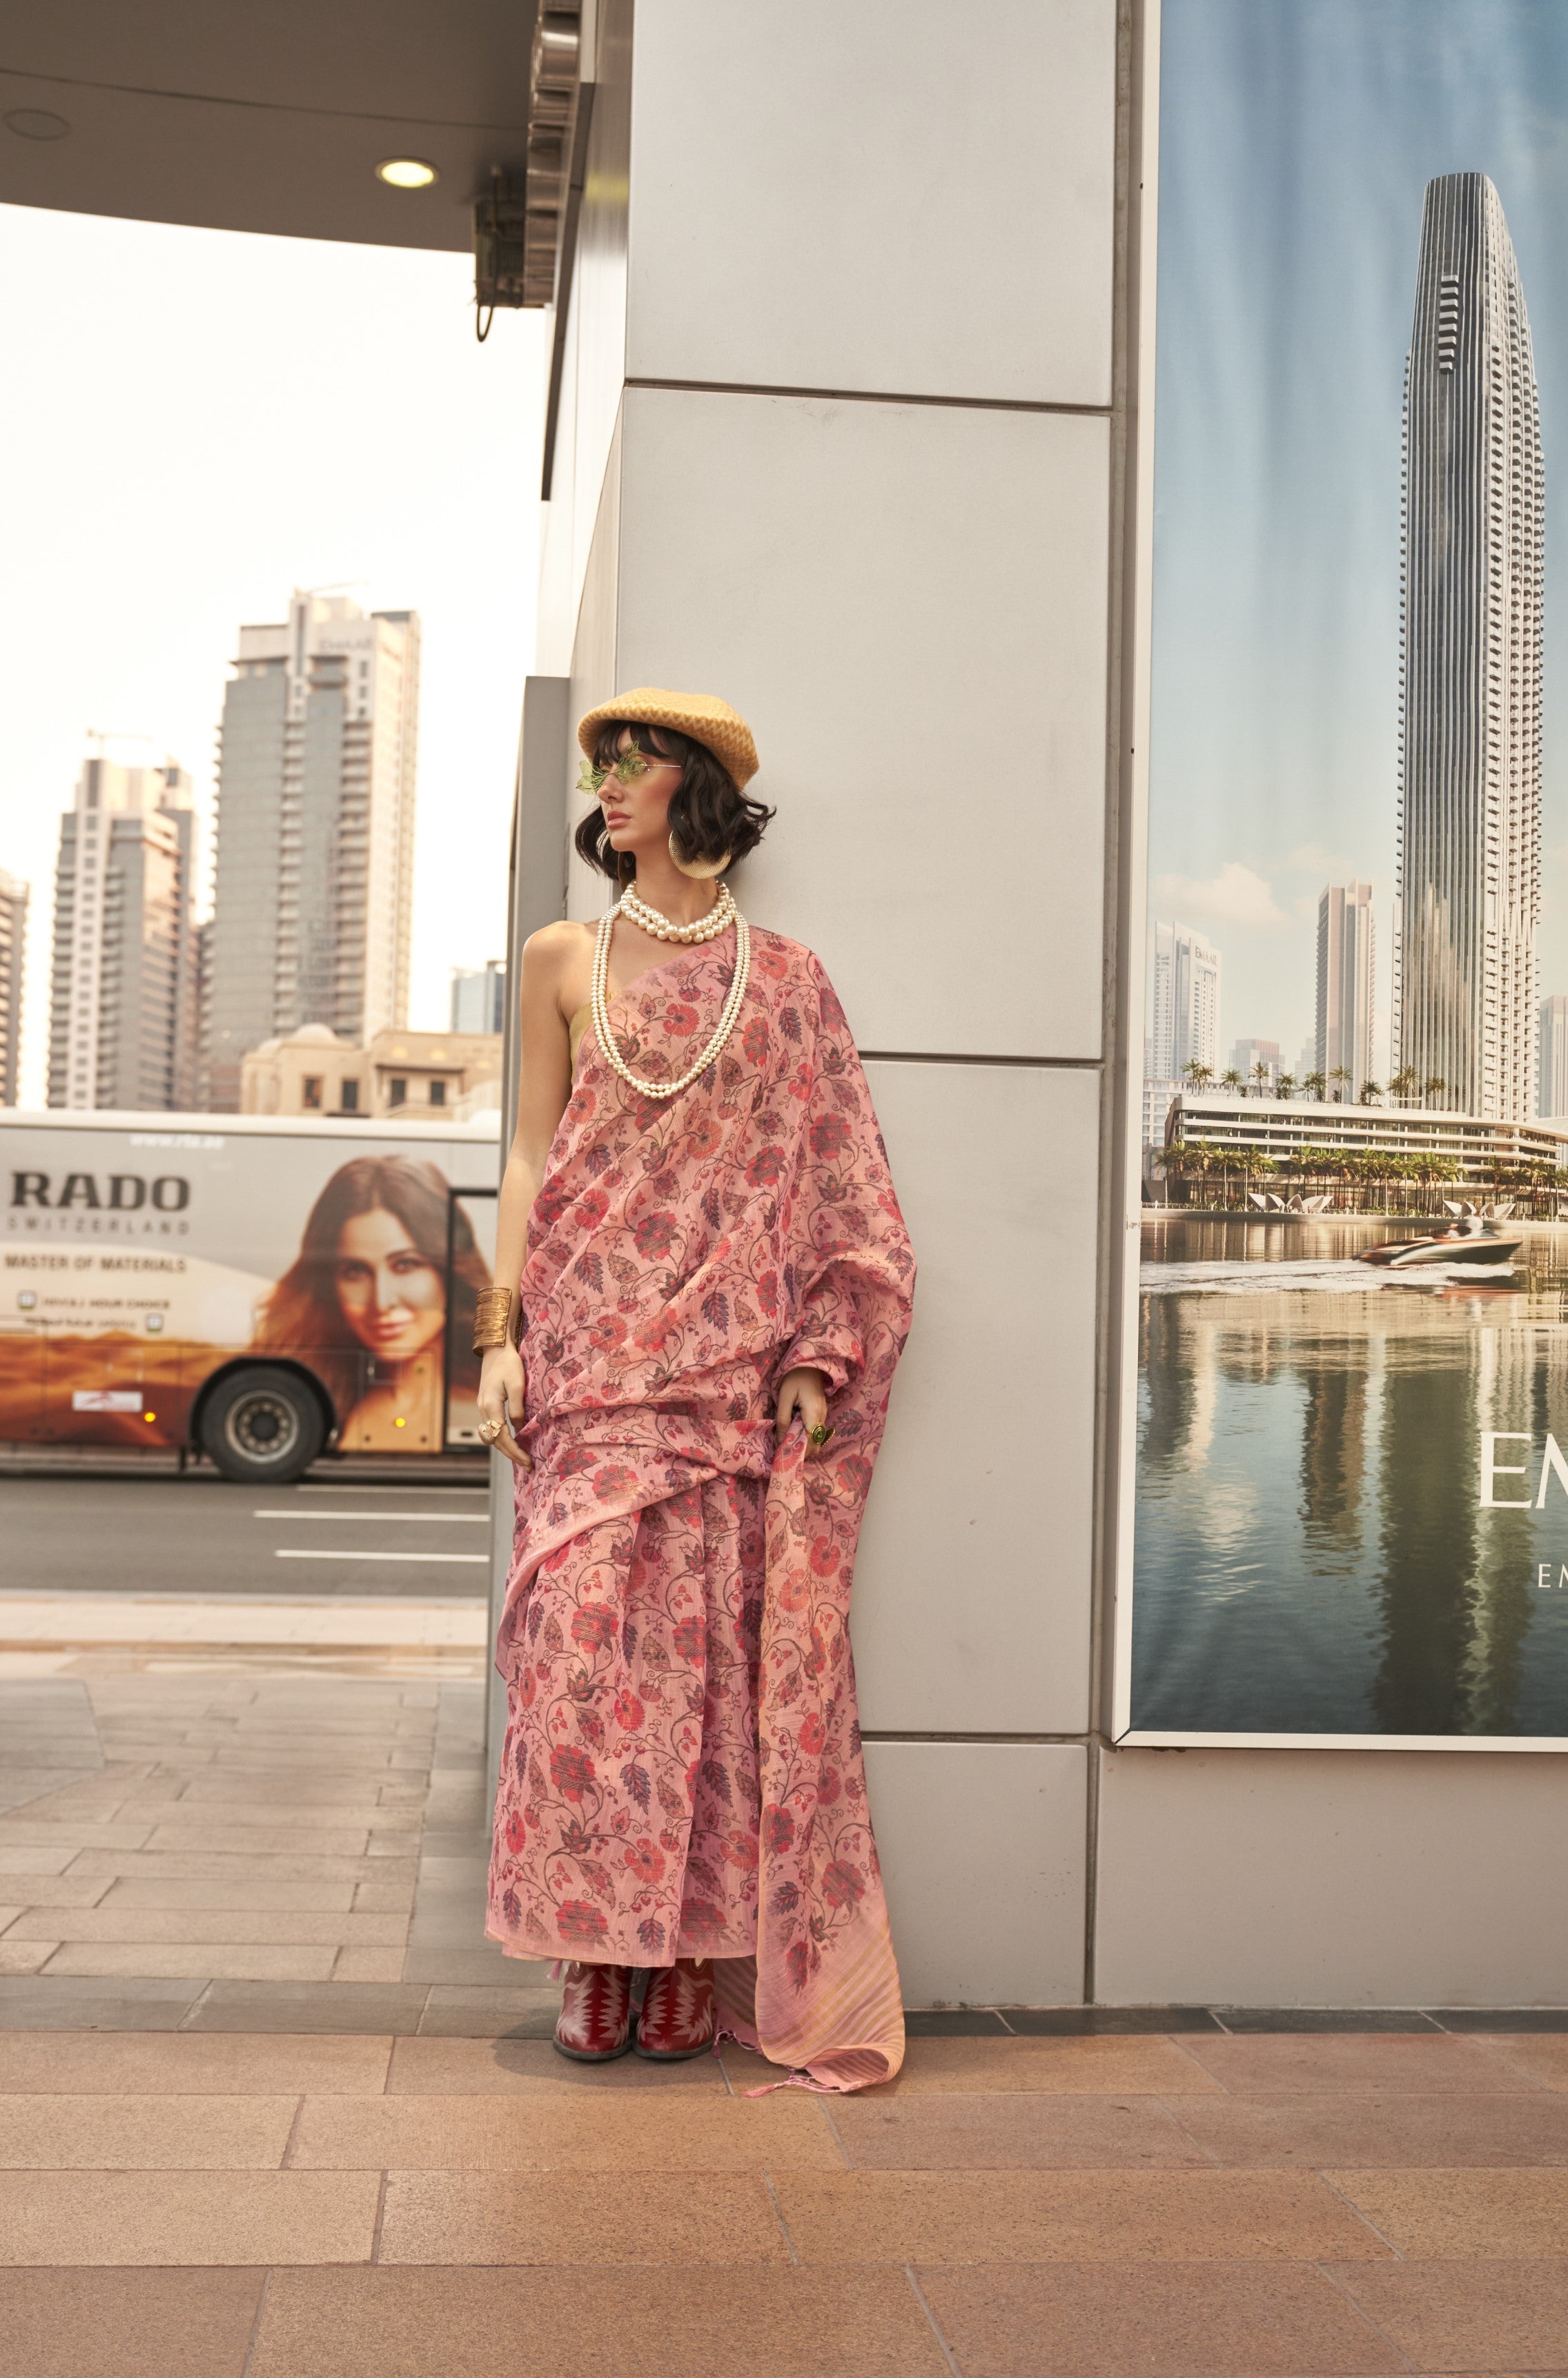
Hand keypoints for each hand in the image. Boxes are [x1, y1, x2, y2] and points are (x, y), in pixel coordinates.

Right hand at [478, 1343, 530, 1468]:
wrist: (495, 1349)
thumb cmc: (509, 1364)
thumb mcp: (516, 1385)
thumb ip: (517, 1408)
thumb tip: (520, 1428)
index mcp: (490, 1405)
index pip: (502, 1436)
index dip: (515, 1451)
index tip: (527, 1461)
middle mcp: (483, 1409)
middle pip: (494, 1440)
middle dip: (511, 1454)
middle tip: (527, 1465)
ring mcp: (482, 1407)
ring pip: (491, 1435)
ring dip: (505, 1448)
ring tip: (521, 1456)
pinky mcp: (485, 1404)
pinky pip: (492, 1427)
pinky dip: (501, 1437)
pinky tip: (512, 1440)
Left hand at [775, 1366, 830, 1451]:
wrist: (808, 1363)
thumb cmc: (794, 1377)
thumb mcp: (784, 1397)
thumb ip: (783, 1419)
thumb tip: (780, 1441)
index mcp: (814, 1413)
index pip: (811, 1442)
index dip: (800, 1452)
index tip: (786, 1455)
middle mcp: (822, 1416)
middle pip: (815, 1443)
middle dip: (801, 1450)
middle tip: (784, 1450)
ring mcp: (823, 1414)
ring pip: (815, 1438)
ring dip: (802, 1443)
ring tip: (786, 1442)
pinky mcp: (821, 1412)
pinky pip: (815, 1430)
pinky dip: (805, 1435)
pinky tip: (792, 1432)